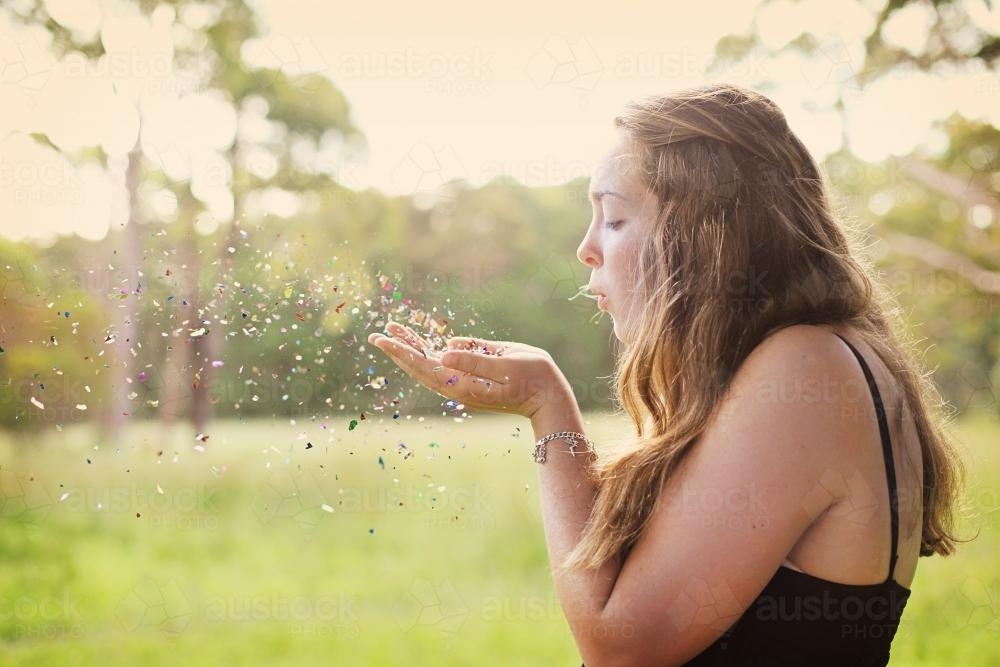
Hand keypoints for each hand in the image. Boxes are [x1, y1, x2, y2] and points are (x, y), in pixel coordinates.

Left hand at [367, 321, 573, 417]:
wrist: (548, 395)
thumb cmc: (532, 379)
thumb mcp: (506, 367)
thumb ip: (474, 360)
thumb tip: (443, 352)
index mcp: (462, 384)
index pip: (425, 366)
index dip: (403, 352)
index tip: (384, 340)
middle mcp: (458, 384)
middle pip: (420, 365)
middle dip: (398, 349)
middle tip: (376, 334)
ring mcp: (463, 381)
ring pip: (429, 362)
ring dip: (411, 346)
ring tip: (393, 330)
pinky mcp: (472, 375)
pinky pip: (444, 360)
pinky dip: (429, 349)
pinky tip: (419, 339)